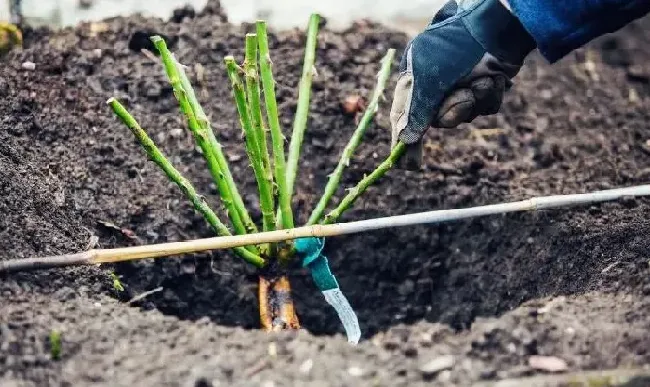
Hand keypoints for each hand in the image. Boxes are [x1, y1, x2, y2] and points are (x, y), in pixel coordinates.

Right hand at [389, 0, 535, 168]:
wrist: (496, 27)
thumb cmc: (454, 48)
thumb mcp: (428, 79)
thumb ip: (415, 111)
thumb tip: (404, 142)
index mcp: (415, 80)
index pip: (404, 117)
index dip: (405, 141)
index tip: (408, 165)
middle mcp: (436, 86)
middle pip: (440, 120)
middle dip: (454, 111)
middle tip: (463, 96)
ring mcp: (461, 86)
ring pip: (465, 116)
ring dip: (475, 101)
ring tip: (481, 79)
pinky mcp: (484, 87)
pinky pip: (485, 107)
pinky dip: (490, 96)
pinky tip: (494, 78)